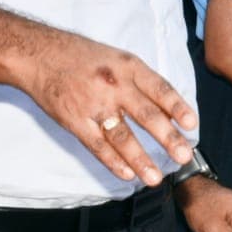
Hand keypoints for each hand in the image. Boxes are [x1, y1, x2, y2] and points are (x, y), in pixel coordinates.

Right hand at [15, 30, 196, 185]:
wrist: (40, 54)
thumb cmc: (84, 56)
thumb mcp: (119, 58)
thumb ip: (142, 81)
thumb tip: (169, 108)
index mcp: (130, 67)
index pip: (160, 89)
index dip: (178, 107)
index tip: (192, 124)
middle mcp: (115, 86)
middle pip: (146, 115)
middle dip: (168, 138)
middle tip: (183, 157)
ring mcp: (94, 105)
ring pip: (122, 136)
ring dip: (140, 159)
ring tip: (155, 177)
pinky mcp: (74, 121)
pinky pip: (97, 146)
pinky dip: (113, 162)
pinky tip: (127, 174)